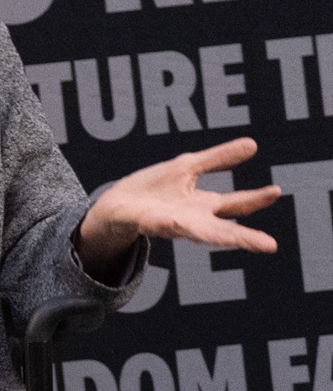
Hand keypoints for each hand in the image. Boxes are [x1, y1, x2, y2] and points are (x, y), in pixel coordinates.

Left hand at [78, 137, 280, 278]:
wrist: (113, 206)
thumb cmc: (152, 191)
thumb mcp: (188, 168)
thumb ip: (218, 159)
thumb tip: (252, 144)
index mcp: (202, 207)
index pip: (235, 205)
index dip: (255, 200)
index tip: (276, 192)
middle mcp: (190, 220)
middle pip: (222, 231)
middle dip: (244, 237)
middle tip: (270, 245)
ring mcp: (168, 223)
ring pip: (194, 234)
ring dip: (213, 238)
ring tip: (232, 241)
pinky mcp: (144, 222)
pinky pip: (157, 224)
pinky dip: (167, 224)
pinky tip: (175, 222)